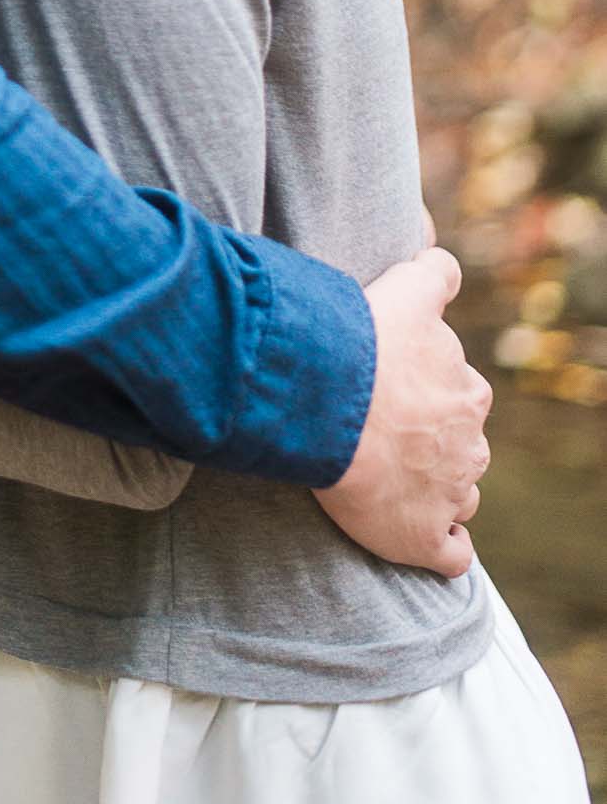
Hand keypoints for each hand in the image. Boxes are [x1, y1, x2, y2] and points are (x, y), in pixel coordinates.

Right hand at [314, 247, 491, 577]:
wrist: (335, 404)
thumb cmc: (363, 344)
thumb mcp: (406, 291)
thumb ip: (431, 272)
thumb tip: (439, 250)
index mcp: (466, 389)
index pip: (463, 390)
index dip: (433, 390)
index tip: (401, 388)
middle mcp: (468, 440)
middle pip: (464, 443)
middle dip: (438, 441)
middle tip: (386, 433)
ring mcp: (451, 492)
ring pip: (461, 495)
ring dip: (438, 491)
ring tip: (394, 485)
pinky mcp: (425, 537)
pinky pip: (451, 554)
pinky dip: (441, 547)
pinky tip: (420, 540)